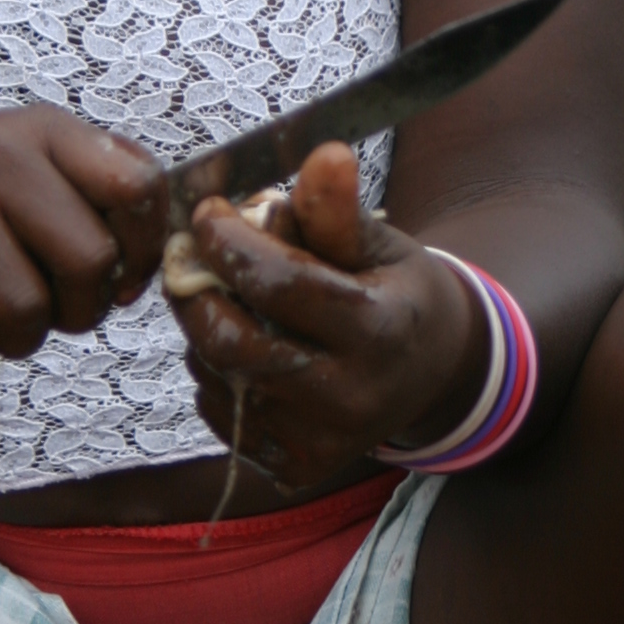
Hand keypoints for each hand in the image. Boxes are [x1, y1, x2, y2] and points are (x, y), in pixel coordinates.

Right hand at [0, 108, 168, 382]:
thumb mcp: (22, 154)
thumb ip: (90, 187)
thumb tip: (153, 260)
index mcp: (41, 129)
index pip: (137, 187)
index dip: (143, 251)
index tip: (121, 280)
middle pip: (87, 262)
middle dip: (80, 311)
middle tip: (53, 312)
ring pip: (24, 310)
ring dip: (20, 341)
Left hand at [167, 144, 486, 490]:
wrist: (433, 374)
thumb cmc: (397, 294)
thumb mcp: (381, 242)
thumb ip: (337, 210)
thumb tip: (322, 154)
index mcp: (377, 334)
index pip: (278, 284)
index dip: (228, 241)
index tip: (206, 212)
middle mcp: (348, 400)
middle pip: (232, 342)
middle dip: (196, 290)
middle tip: (189, 255)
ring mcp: (317, 443)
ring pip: (217, 375)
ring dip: (204, 327)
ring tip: (229, 297)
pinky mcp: (293, 469)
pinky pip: (220, 409)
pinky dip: (216, 370)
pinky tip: (246, 344)